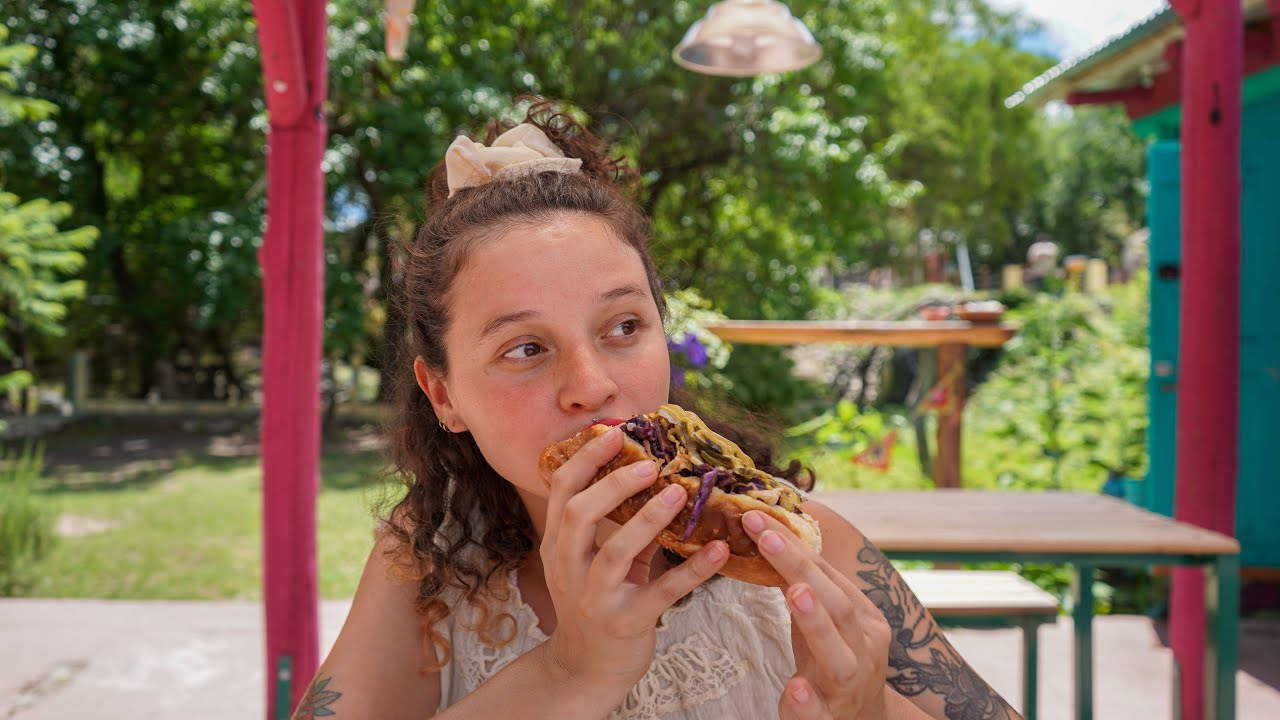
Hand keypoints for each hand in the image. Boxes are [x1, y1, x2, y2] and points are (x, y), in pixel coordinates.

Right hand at [540, 426, 729, 706]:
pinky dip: (692, 571)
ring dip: (649, 519)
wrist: (587, 667)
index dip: (586, 459)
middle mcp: (569, 568)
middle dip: (613, 484)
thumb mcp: (593, 562)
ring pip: (616, 552)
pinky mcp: (626, 623)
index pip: (561, 491)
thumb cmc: (595, 604)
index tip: (614, 433)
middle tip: (650, 464)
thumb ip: (617, 527)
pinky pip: (663, 593)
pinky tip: (717, 551)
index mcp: (558, 545)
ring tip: (679, 494)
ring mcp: (595, 598)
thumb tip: (654, 481)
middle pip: (579, 515)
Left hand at [743, 509, 892, 719]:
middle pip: (838, 607)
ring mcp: (849, 686)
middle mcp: (862, 648)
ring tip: (796, 595)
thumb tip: (770, 536)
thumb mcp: (826, 619)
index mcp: (862, 618)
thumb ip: (806, 585)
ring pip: (839, 658)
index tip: (758, 519)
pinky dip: (807, 700)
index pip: (827, 575)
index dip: (794, 547)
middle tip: (771, 541)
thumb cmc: (836, 659)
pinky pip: (819, 712)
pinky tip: (794, 687)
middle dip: (804, 572)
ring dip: (816, 624)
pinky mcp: (828, 718)